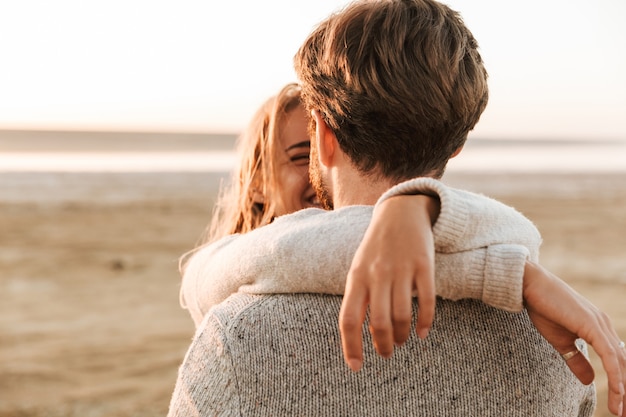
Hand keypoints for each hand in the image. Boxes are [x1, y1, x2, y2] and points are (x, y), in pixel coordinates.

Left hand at [339, 194, 439, 370]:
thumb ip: (358, 296)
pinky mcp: (424, 265)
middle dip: (382, 345)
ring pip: (401, 316)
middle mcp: (377, 274)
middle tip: (386, 354)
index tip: (356, 367)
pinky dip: (425, 322)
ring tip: (401, 341)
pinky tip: (423, 333)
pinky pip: (427, 301)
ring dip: (401, 336)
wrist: (400, 212)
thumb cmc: (376, 247)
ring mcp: (401, 269)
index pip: (348, 319)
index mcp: (356, 277)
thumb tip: (360, 333)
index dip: (351, 346)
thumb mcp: (359, 268)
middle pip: (378, 322)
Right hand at [523, 261, 625, 416]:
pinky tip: (618, 392)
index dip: (620, 384)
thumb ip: (576, 360)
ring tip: (621, 411)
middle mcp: (605, 326)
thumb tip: (590, 381)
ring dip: (623, 390)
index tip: (620, 406)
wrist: (530, 285)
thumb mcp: (560, 341)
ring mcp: (600, 324)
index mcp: (599, 329)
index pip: (617, 362)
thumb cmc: (542, 308)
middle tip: (624, 414)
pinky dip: (615, 376)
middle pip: (624, 364)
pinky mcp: (592, 325)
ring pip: (620, 363)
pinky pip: (609, 355)